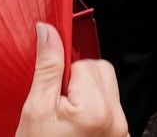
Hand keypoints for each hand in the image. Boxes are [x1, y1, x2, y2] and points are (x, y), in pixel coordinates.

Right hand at [18, 22, 126, 136]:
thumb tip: (48, 30)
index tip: (52, 93)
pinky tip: (76, 127)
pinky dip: (93, 109)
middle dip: (78, 81)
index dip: (63, 75)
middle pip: (101, 71)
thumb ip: (48, 67)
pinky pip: (109, 107)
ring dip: (86, 94)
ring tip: (66, 119)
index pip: (85, 63)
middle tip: (57, 106)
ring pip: (106, 88)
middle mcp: (116, 121)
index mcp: (96, 112)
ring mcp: (120, 132)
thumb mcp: (36, 109)